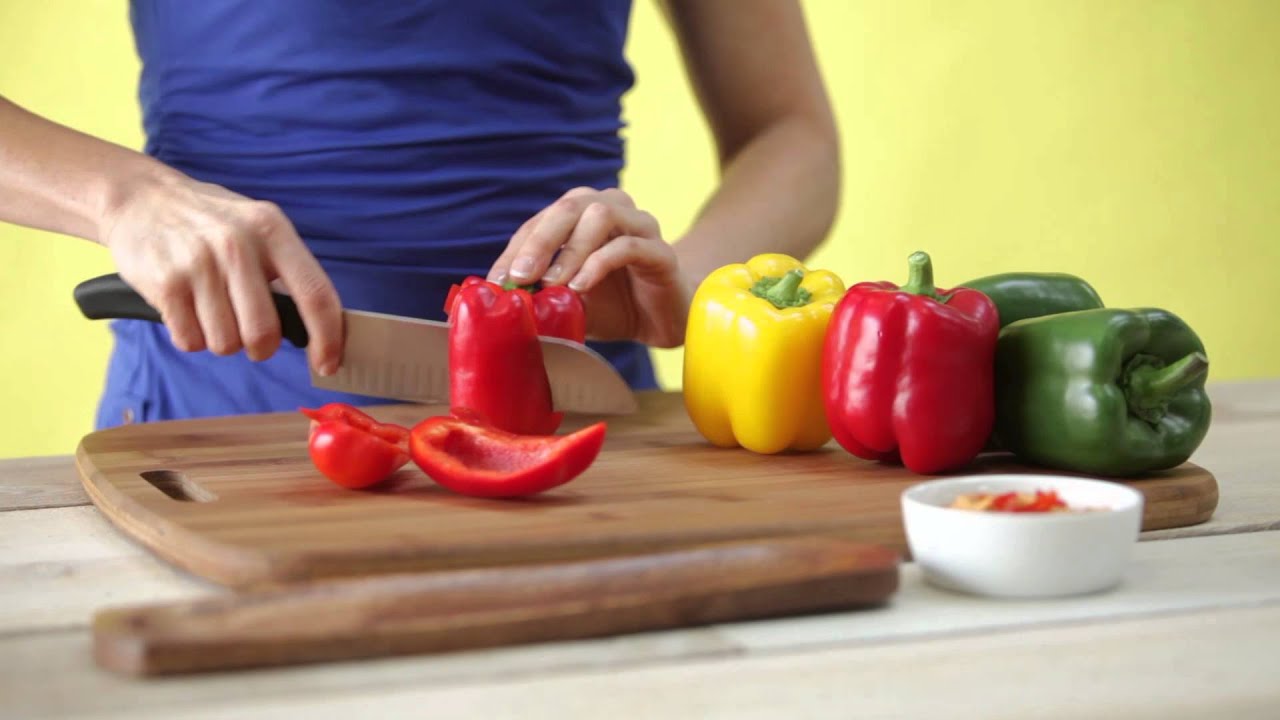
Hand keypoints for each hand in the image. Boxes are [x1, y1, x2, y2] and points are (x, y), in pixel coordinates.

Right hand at [99, 170, 343, 373]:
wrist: (140, 197)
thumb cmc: (210, 222)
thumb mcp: (259, 226)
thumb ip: (288, 270)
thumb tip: (322, 327)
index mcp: (272, 229)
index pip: (316, 294)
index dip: (328, 338)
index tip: (327, 363)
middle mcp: (237, 245)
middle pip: (264, 332)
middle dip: (260, 347)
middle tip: (251, 334)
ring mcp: (199, 264)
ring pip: (226, 343)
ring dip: (222, 339)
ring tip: (211, 308)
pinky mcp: (165, 284)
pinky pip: (190, 341)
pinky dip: (191, 336)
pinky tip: (187, 308)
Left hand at [486, 187, 692, 347]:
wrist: (663, 321)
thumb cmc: (612, 306)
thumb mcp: (567, 302)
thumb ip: (540, 295)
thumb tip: (498, 304)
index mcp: (583, 215)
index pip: (543, 221)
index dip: (516, 248)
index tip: (496, 280)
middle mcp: (612, 208)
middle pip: (571, 205)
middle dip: (540, 241)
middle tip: (520, 275)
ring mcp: (639, 227)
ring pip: (601, 215)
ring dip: (570, 250)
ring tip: (552, 284)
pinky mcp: (661, 252)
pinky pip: (629, 245)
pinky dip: (599, 264)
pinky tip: (581, 287)